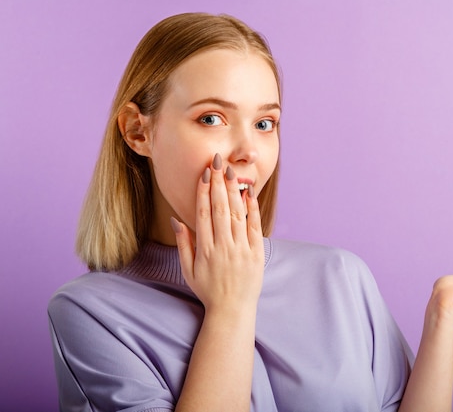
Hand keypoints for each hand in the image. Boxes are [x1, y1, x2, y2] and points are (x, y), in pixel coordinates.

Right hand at [170, 154, 264, 311]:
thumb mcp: (188, 270)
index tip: (204, 173)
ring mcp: (241, 250)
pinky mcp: (256, 254)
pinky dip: (252, 209)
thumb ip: (183, 244)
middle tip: (217, 162)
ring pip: (237, 214)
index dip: (204, 191)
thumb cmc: (207, 290)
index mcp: (204, 250)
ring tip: (231, 171)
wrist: (232, 310)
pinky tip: (249, 193)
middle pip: (221, 209)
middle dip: (218, 183)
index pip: (203, 214)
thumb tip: (176, 219)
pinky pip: (255, 227)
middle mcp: (223, 247)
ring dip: (234, 191)